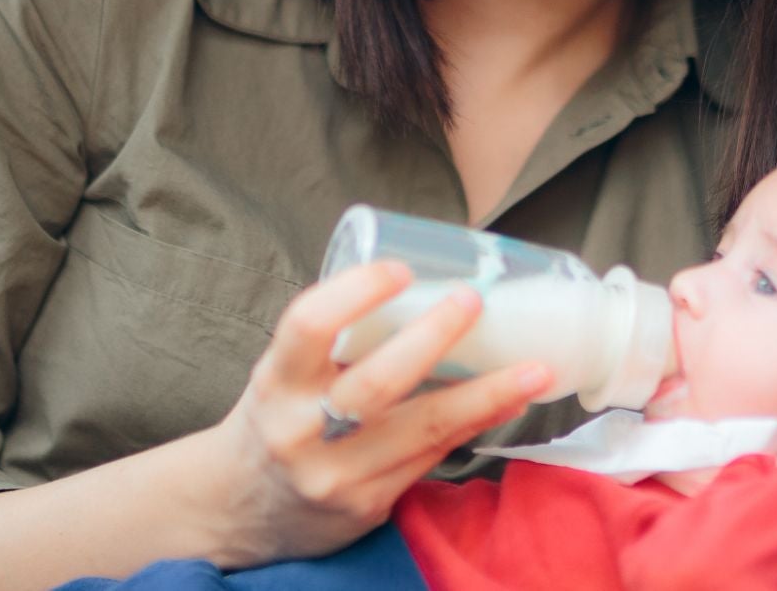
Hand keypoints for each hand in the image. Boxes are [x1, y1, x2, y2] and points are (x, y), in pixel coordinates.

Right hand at [192, 261, 549, 567]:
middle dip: (434, 339)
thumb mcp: (285, 372)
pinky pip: (430, 459)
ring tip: (535, 369)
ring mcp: (337, 475)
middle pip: (377, 383)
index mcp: (276, 381)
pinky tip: (507, 403)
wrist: (241, 507)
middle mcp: (302, 431)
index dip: (356, 293)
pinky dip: (474, 426)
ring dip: (486, 396)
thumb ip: (337, 340)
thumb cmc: (278, 415)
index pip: (310, 327)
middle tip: (475, 301)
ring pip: (421, 430)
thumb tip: (423, 285)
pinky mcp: (367, 506)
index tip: (401, 269)